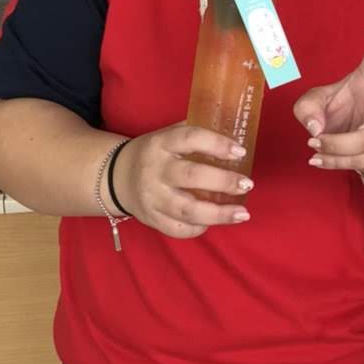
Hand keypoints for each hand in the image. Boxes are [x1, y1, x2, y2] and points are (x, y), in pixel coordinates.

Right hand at [113, 124, 252, 238]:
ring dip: (218, 214)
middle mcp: (155, 170)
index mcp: (161, 143)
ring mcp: (152, 197)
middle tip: (247, 184)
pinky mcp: (151, 219)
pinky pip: (177, 229)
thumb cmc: (155, 154)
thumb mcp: (168, 136)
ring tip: (242, 213)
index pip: (189, 139)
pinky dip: (198, 228)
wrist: (116, 177)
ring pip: (187, 210)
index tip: (240, 151)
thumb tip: (236, 134)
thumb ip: (196, 135)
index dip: (216, 144)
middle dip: (223, 182)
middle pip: (191, 177)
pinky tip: (215, 222)